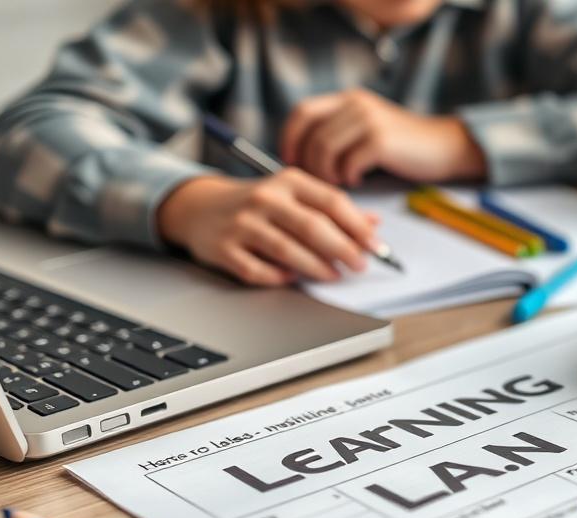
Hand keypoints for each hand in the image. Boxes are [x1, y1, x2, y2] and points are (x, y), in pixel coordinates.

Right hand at [157, 170, 378, 285]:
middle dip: (343, 250)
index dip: (359, 227)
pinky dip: (278, 276)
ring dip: (316, 267)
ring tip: (334, 275)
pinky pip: (257, 270)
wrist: (199, 206)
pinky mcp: (224, 248)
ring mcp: (242, 223)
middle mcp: (265, 198)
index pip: (332, 202)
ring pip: (287, 250)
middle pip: (313, 226)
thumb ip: (333, 208)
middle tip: (360, 265)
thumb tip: (374, 223)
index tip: (377, 246)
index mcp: (288, 181)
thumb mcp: (294, 194)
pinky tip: (292, 277)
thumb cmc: (257, 203)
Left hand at [279, 88, 485, 185]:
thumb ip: (339, 135)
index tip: (289, 161)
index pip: (303, 112)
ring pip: (324, 150)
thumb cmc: (404, 147)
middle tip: (317, 181)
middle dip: (306, 162)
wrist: (444, 147)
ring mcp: (369, 120)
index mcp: (349, 99)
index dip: (290, 138)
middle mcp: (356, 104)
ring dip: (327, 173)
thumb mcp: (367, 130)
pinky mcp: (380, 140)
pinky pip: (347, 163)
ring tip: (341, 182)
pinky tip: (359, 180)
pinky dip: (348, 177)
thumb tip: (303, 158)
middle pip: (310, 134)